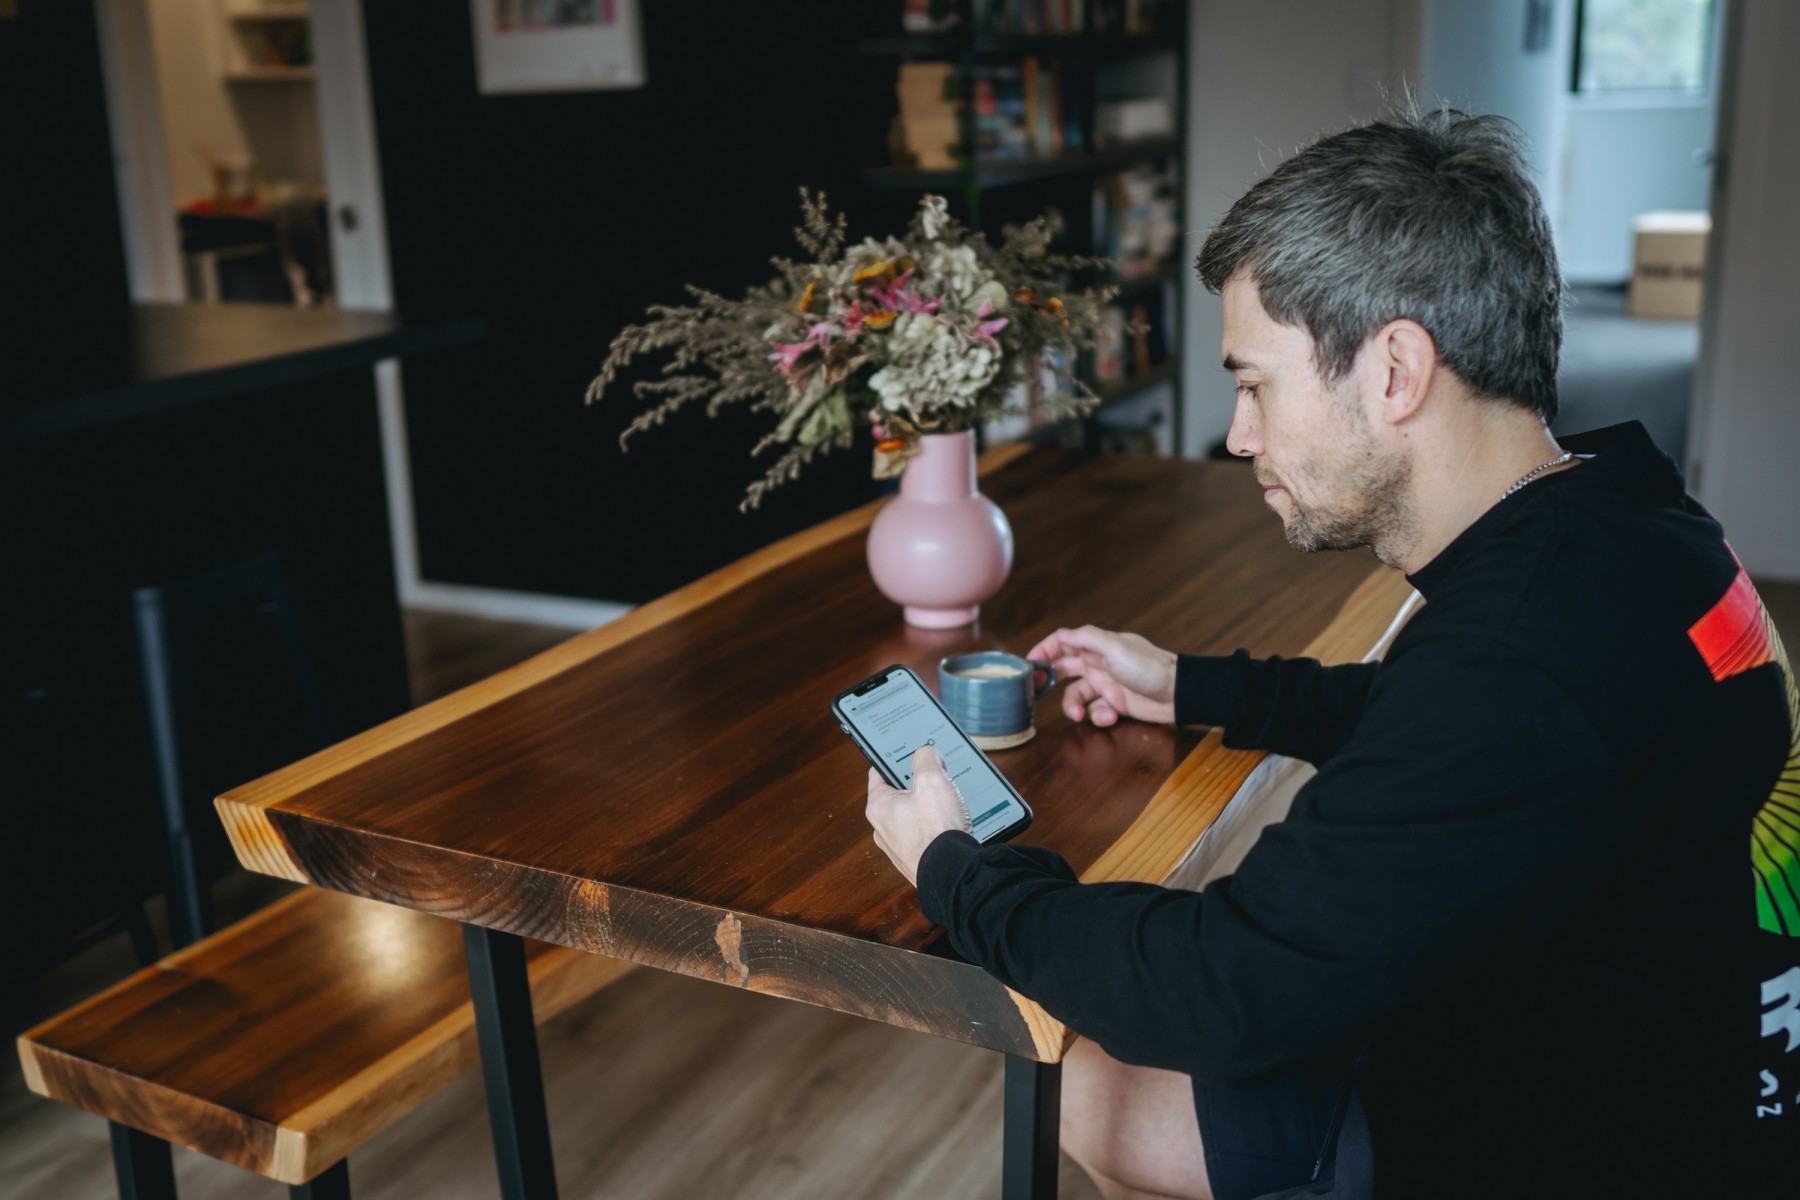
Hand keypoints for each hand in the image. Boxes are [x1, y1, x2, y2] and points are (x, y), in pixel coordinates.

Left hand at [865, 745, 971, 886]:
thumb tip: (928, 754)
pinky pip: (924, 835)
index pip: (879, 772)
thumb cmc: (937, 829)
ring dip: (929, 807)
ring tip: (948, 802)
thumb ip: (927, 758)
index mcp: (878, 807)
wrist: (954, 874)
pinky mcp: (916, 860)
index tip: (906, 753)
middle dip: (917, 784)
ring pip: (913, 816)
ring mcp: (899, 848)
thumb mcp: (932, 780)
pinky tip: (951, 825)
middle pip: (899, 795)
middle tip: (935, 776)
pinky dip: (936, 828)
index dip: (894, 759)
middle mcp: (883, 829)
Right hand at [1026, 625, 1176, 726]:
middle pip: (1063, 670)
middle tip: (1037, 692)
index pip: (1062, 643)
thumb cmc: (1148, 667)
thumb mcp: (1115, 648)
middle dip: (1050, 681)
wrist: (1178, 693)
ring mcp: (1106, 685)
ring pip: (1075, 696)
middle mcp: (1098, 664)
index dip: (1044, 650)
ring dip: (1073, 707)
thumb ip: (1085, 639)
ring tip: (1079, 715)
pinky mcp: (1115, 704)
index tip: (1028, 664)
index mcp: (1096, 647)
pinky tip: (1112, 714)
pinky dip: (1099, 716)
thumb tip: (1060, 635)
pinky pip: (1096, 711)